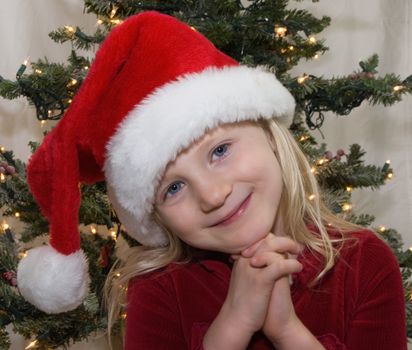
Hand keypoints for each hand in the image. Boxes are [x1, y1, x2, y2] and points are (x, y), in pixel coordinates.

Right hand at [204, 234, 301, 348]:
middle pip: (267, 239)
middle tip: (296, 247)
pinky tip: (298, 268)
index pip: (260, 239)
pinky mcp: (261, 280)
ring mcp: (252, 268)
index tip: (286, 246)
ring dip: (289, 247)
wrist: (237, 321)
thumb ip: (254, 267)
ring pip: (272, 247)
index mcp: (242, 258)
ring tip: (298, 254)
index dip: (275, 240)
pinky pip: (279, 265)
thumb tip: (270, 259)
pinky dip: (291, 264)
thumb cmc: (244, 302)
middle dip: (284, 240)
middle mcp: (245, 259)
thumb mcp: (245, 279)